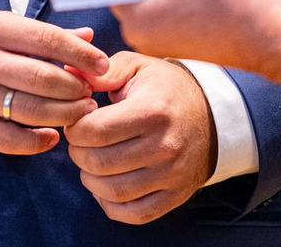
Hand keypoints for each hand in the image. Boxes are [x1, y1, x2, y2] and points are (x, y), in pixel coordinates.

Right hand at [0, 8, 107, 155]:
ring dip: (63, 114)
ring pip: (29, 110)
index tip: (101, 65)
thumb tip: (88, 38)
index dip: (79, 55)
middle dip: (75, 88)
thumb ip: (43, 34)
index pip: (46, 40)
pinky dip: (35, 142)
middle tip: (92, 92)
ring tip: (81, 112)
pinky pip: (8, 140)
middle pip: (42, 78)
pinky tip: (52, 136)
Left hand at [65, 52, 214, 223]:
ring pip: (113, 191)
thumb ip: (104, 71)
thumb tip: (70, 73)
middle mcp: (164, 146)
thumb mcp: (138, 67)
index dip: (74, 127)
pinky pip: (134, 213)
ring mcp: (171, 175)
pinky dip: (110, 203)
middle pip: (100, 162)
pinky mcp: (175, 196)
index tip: (77, 120)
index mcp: (152, 110)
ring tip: (90, 160)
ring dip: (90, 178)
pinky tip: (105, 184)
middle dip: (78, 152)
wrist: (211, 114)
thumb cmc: (165, 88)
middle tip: (80, 141)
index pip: (95, 130)